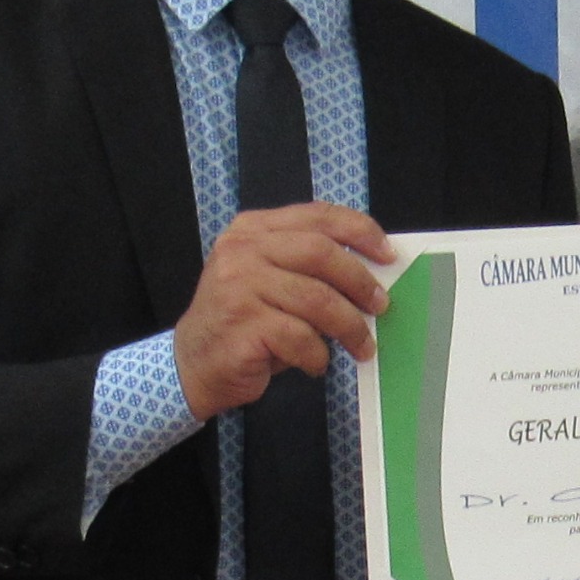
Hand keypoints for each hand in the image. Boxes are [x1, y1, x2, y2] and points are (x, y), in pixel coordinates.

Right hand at [175, 203, 393, 419]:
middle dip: (360, 282)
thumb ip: (307, 267)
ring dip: (349, 327)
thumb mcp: (269, 280)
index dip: (360, 231)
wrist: (192, 364)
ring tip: (361, 346)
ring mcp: (239, 286)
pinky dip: (318, 356)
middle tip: (380, 306)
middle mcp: (242, 250)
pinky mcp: (242, 325)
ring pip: (317, 300)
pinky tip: (315, 364)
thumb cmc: (243, 322)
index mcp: (252, 229)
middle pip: (321, 253)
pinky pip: (301, 338)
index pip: (317, 216)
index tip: (388, 254)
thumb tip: (371, 277)